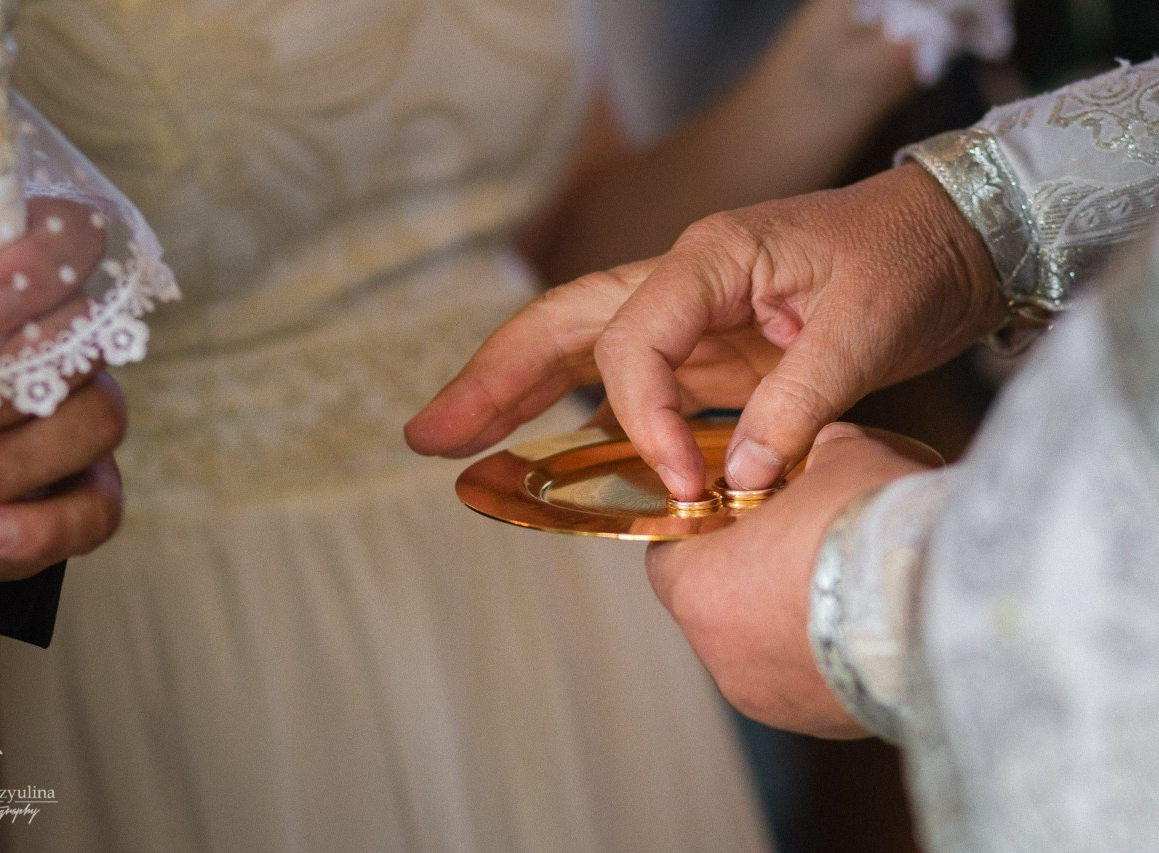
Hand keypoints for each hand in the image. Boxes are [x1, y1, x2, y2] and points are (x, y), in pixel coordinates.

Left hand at [0, 197, 123, 580]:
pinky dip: (41, 526)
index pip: (72, 239)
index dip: (44, 260)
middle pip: (89, 338)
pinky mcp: (89, 494)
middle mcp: (66, 347)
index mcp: (16, 289)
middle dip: (15, 380)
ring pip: (99, 419)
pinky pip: (96, 508)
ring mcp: (86, 421)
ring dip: (19, 459)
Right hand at [407, 164, 1001, 497]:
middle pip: (561, 325)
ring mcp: (689, 312)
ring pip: (577, 346)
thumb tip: (735, 482)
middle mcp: (682, 279)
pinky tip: (537, 447)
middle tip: (429, 436)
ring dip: (511, 391)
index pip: (634, 343)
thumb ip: (796, 405)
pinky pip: (623, 377)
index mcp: (710, 257)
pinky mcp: (708, 346)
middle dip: (492, 380)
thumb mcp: (868, 331)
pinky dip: (575, 411)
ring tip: (450, 439)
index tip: (682, 485)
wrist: (952, 235)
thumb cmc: (912, 259)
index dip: (642, 421)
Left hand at [646, 422, 928, 737]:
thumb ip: (812, 451)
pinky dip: (833, 655)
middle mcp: (722, 656)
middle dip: (754, 572)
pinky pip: (812, 683)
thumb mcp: (839, 457)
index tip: (738, 509)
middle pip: (719, 604)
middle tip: (801, 541)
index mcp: (700, 589)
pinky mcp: (824, 726)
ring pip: (766, 648)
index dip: (704, 525)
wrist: (948, 607)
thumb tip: (823, 447)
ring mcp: (772, 700)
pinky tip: (874, 624)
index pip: (669, 553)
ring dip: (795, 618)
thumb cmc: (872, 526)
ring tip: (849, 584)